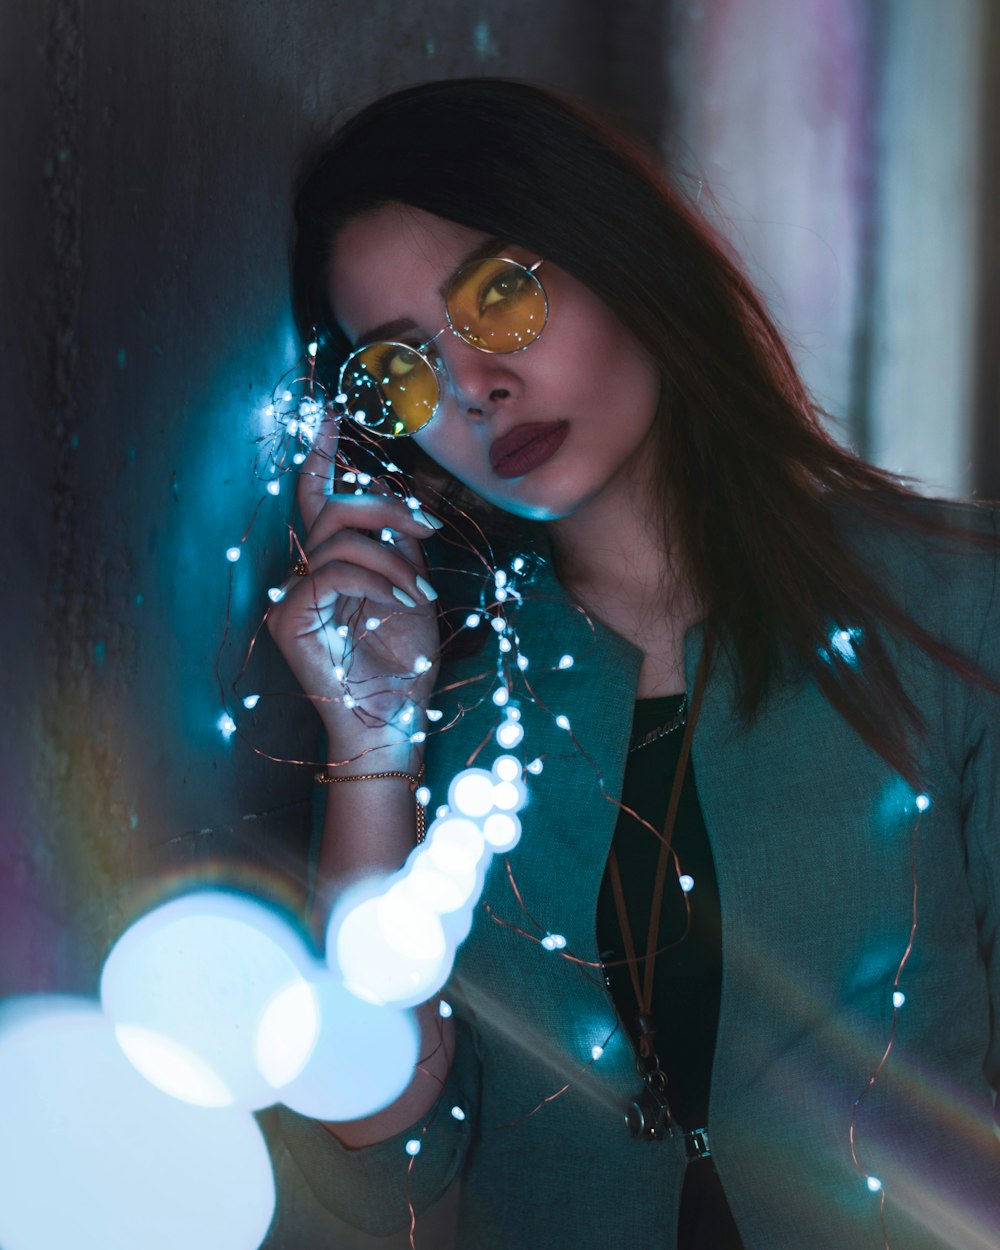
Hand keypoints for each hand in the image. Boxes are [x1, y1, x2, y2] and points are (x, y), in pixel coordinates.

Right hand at [267, 414, 441, 760]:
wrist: (395, 722)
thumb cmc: (405, 664)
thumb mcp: (412, 591)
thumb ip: (399, 548)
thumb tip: (398, 506)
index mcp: (333, 565)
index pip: (320, 501)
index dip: (321, 456)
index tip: (331, 414)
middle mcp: (306, 576)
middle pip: (333, 509)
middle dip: (384, 506)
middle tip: (428, 527)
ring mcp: (292, 598)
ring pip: (337, 538)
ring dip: (391, 556)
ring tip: (420, 593)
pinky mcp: (288, 621)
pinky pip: (332, 574)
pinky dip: (376, 582)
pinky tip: (403, 603)